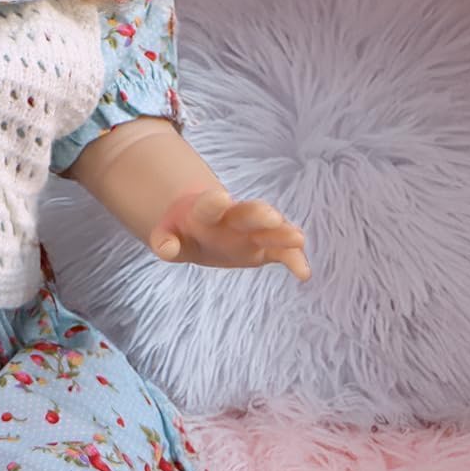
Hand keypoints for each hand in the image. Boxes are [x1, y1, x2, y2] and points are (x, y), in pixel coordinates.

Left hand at [149, 188, 310, 280]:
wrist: (198, 227)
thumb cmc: (180, 232)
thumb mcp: (167, 237)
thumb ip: (165, 242)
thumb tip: (166, 249)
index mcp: (204, 212)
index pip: (209, 205)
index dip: (214, 201)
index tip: (222, 197)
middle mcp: (232, 218)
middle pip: (246, 213)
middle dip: (257, 214)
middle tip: (271, 216)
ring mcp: (250, 232)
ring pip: (269, 229)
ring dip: (282, 233)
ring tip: (297, 238)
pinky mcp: (263, 247)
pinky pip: (282, 252)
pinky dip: (293, 259)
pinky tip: (303, 273)